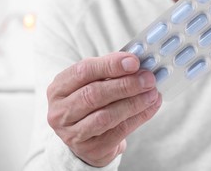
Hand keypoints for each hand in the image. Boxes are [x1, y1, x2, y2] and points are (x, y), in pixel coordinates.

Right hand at [46, 52, 161, 166]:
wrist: (87, 138)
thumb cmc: (91, 101)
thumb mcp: (93, 82)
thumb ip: (110, 70)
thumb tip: (135, 61)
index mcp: (58, 89)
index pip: (83, 71)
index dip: (110, 65)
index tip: (134, 62)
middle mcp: (60, 112)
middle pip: (94, 95)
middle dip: (125, 85)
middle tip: (148, 79)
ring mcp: (73, 134)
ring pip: (106, 116)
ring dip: (134, 102)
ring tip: (152, 93)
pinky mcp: (91, 149)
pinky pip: (119, 131)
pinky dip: (138, 117)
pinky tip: (151, 106)